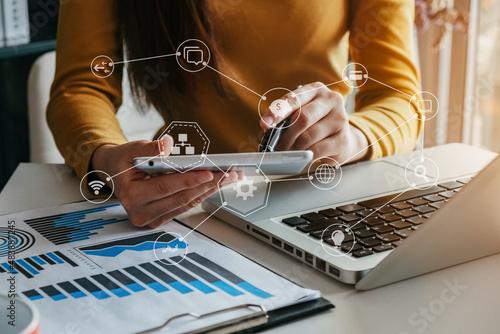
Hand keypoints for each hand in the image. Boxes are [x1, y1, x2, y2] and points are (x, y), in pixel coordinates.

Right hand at [91, 136, 238, 227]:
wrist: (115, 174)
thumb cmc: (123, 162)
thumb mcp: (131, 149)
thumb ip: (149, 148)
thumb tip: (166, 144)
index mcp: (131, 196)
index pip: (164, 188)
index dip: (188, 180)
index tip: (208, 172)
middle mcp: (141, 212)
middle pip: (180, 198)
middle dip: (207, 185)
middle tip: (228, 173)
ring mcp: (152, 219)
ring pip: (186, 204)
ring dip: (209, 190)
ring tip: (228, 177)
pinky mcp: (162, 219)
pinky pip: (185, 206)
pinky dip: (202, 194)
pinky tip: (216, 183)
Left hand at [260, 82, 368, 164]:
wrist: (343, 137)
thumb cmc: (317, 123)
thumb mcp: (303, 113)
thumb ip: (288, 117)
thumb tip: (269, 130)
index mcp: (316, 90)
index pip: (293, 98)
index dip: (277, 112)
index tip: (265, 124)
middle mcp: (331, 100)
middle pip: (303, 118)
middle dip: (285, 135)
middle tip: (275, 147)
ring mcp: (340, 119)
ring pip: (308, 136)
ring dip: (293, 148)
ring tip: (286, 153)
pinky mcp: (343, 139)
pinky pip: (317, 150)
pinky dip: (304, 155)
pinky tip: (300, 157)